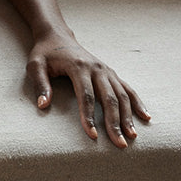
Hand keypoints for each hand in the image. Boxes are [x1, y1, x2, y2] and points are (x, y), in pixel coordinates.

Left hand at [27, 33, 150, 147]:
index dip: (89, 117)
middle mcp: (96, 68)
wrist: (58, 36)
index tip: (93, 136)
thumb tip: (43, 106)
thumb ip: (40, 84)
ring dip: (128, 116)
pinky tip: (146, 117)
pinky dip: (138, 103)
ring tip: (132, 136)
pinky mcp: (111, 73)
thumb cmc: (44, 53)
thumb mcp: (35, 65)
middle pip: (109, 98)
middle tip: (119, 144)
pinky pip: (128, 89)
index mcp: (78, 67)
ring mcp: (106, 70)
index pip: (86, 96)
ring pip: (122, 95)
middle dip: (114, 123)